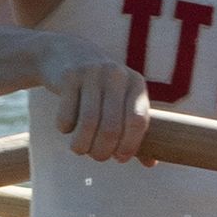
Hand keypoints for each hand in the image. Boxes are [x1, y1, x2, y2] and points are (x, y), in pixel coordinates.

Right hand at [39, 43, 151, 161]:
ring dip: (82, 145)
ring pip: (89, 123)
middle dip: (102, 151)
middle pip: (111, 127)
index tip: (120, 158)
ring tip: (79, 149)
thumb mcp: (120, 100)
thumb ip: (134, 130)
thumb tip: (151, 163)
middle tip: (96, 156)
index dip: (129, 146)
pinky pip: (67, 115)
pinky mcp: (69, 76)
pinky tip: (66, 128)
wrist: (65, 52)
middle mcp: (117, 75)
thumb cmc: (99, 87)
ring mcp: (92, 73)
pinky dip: (65, 128)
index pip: (138, 121)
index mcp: (136, 83)